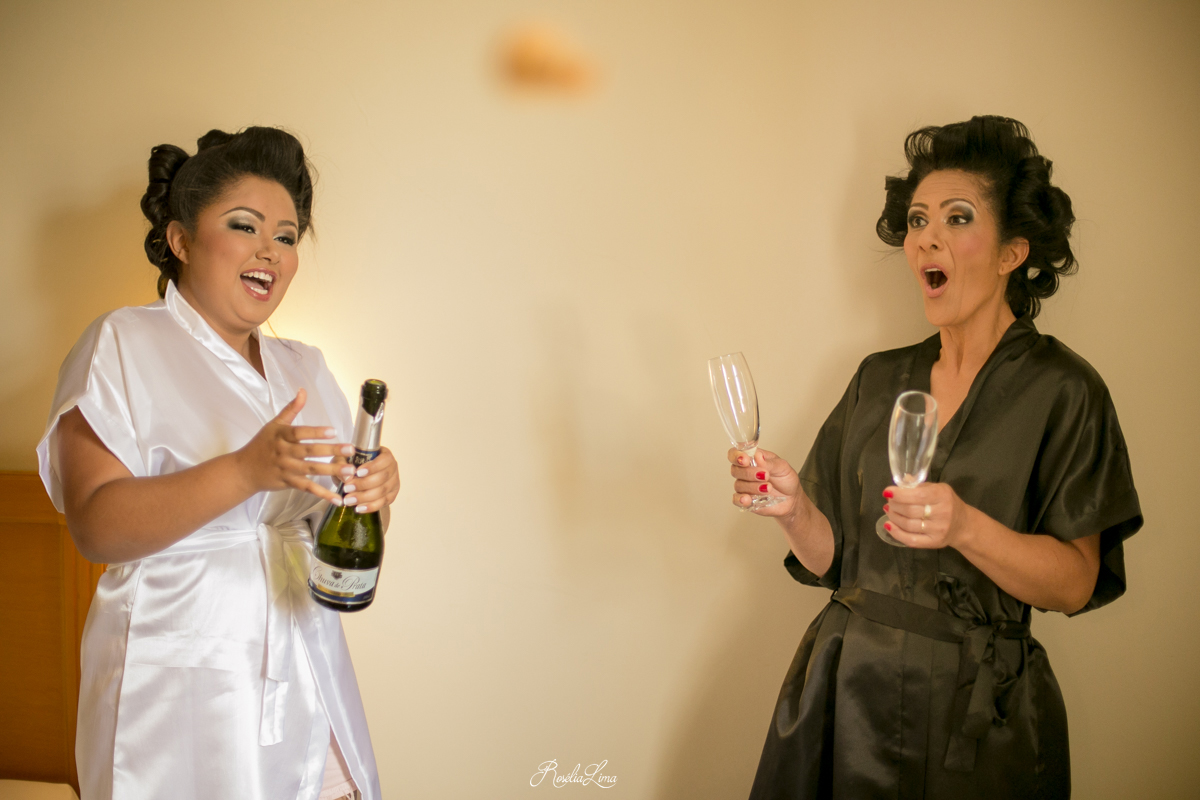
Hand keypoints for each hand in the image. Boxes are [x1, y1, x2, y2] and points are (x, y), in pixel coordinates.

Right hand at [234, 389, 356, 503]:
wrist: (243, 470)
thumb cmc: (261, 444)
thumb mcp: (274, 424)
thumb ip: (291, 409)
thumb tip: (303, 391)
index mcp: (281, 435)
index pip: (300, 433)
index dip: (316, 432)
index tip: (333, 430)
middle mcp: (284, 452)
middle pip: (309, 451)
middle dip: (331, 451)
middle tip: (350, 449)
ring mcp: (286, 469)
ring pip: (311, 470)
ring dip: (331, 471)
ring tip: (350, 471)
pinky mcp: (288, 483)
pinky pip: (307, 488)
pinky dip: (322, 494)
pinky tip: (337, 498)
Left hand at [339, 446, 399, 513]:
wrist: (356, 474)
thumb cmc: (352, 463)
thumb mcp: (345, 458)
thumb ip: (343, 464)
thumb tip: (347, 477)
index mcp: (385, 455)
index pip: (384, 460)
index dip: (372, 467)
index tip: (357, 472)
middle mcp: (393, 469)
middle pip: (383, 478)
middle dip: (364, 484)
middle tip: (347, 488)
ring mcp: (394, 483)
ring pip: (382, 492)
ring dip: (364, 497)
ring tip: (348, 500)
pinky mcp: (391, 495)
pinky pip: (383, 503)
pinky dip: (370, 506)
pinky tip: (358, 508)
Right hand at [728, 447, 799, 516]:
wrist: (792, 498)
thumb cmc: (785, 479)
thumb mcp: (782, 467)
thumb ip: (769, 463)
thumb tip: (758, 456)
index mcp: (752, 459)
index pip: (735, 454)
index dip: (736, 456)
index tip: (745, 460)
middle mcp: (745, 472)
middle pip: (735, 470)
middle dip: (749, 472)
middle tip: (765, 475)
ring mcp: (744, 487)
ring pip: (739, 485)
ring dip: (753, 487)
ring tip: (768, 488)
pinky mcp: (746, 500)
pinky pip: (737, 500)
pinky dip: (741, 499)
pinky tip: (748, 499)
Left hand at [881, 482, 973, 548]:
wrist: (963, 525)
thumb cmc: (947, 503)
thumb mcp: (938, 489)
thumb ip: (919, 486)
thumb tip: (901, 481)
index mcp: (942, 495)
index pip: (917, 495)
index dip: (899, 494)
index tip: (887, 492)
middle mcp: (942, 512)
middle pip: (909, 510)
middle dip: (894, 505)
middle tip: (889, 502)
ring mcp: (938, 529)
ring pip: (908, 524)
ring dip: (893, 517)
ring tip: (890, 511)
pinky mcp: (934, 542)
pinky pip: (911, 540)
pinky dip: (896, 533)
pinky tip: (889, 525)